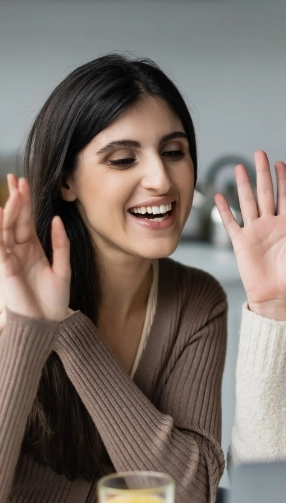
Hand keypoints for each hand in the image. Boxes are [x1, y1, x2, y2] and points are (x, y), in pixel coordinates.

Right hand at [0, 175, 70, 321]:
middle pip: (16, 220)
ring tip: (13, 191)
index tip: (24, 183)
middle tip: (16, 178)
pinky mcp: (5, 269)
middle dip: (16, 199)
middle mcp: (20, 251)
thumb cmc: (54, 300)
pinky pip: (0, 246)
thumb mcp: (62, 268)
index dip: (26, 202)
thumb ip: (60, 244)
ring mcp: (11, 259)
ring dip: (9, 209)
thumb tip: (56, 219)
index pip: (27, 221)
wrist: (48, 323)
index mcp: (34, 250)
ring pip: (7, 229)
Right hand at [214, 151, 285, 320]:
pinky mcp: (241, 243)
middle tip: (259, 153)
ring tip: (239, 167)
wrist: (276, 298)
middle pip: (265, 193)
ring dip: (243, 185)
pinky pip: (231, 223)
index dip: (283, 180)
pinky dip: (225, 210)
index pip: (285, 197)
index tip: (280, 163)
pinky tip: (219, 196)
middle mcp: (270, 226)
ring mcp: (254, 233)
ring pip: (247, 202)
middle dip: (262, 173)